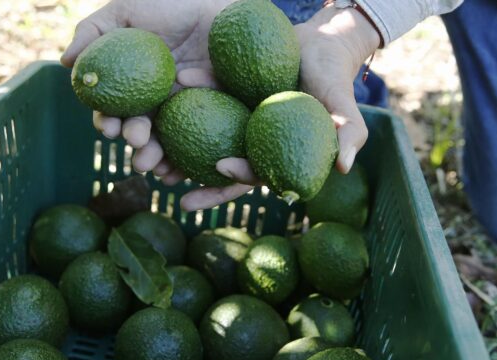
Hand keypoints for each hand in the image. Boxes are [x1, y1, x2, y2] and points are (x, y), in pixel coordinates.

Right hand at [61, 0, 235, 177]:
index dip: (107, 121)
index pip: (114, 110)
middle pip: (140, 132)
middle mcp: (156, 102)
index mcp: (132, 84)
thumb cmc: (169, 4)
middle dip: (134, 142)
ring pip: (167, 143)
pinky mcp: (212, 114)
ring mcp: (184, 111)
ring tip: (154, 164)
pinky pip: (199, 141)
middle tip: (137, 140)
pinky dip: (186, 160)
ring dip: (156, 158)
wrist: (217, 5)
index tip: (108, 126)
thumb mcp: (125, 12)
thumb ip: (92, 32)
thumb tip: (66, 63)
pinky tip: (179, 170)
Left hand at [180, 6, 380, 210]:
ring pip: (203, 135)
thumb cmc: (334, 79)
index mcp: (274, 154)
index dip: (237, 176)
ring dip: (175, 142)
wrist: (320, 44)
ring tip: (148, 144)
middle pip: (218, 164)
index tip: (219, 165)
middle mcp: (250, 141)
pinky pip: (205, 96)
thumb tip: (345, 167)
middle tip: (164, 179)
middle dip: (192, 177)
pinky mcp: (226, 95)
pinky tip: (174, 85)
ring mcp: (236, 119)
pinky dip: (191, 92)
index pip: (254, 173)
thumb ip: (348, 133)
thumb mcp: (343, 106)